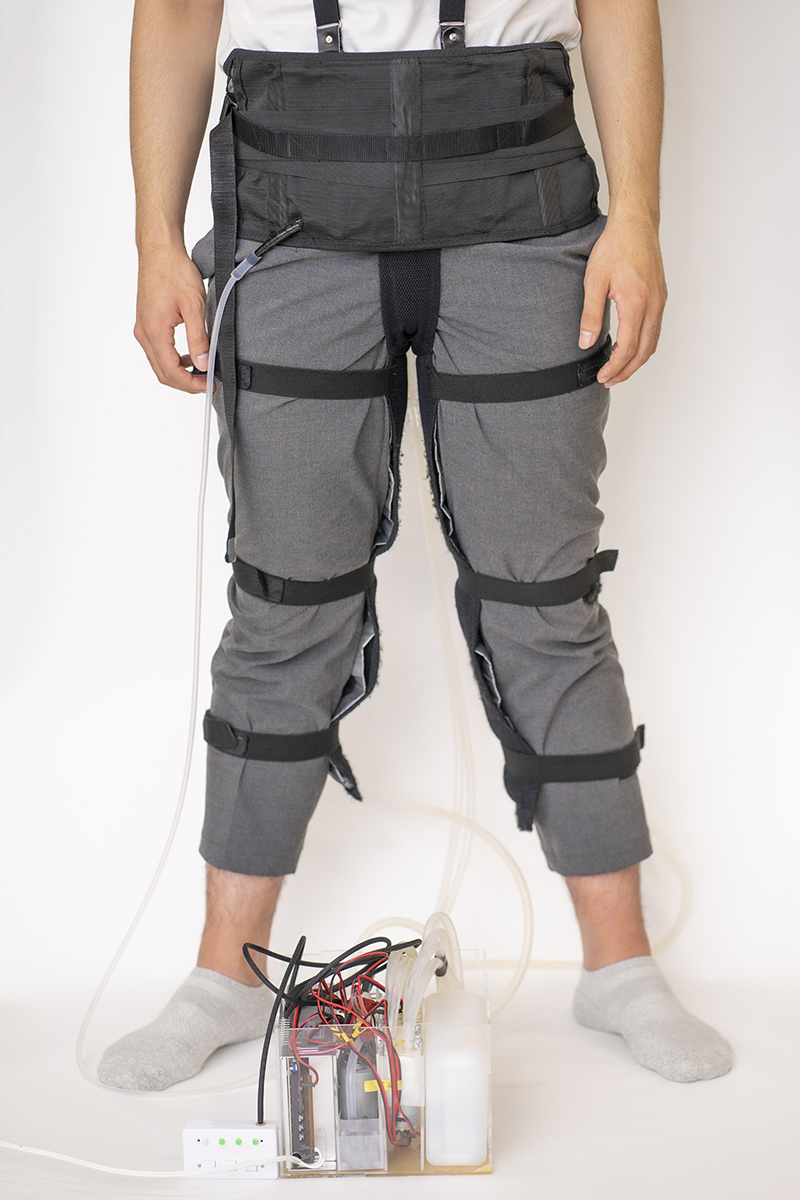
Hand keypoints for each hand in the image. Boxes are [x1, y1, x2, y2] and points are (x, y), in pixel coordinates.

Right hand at [134, 245, 209, 392]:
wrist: (159, 251)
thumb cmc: (174, 271)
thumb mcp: (194, 306)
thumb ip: (198, 338)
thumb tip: (203, 363)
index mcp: (154, 331)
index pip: (171, 372)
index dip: (191, 384)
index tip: (209, 385)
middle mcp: (144, 333)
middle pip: (163, 373)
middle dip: (186, 383)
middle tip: (207, 383)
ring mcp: (142, 329)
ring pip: (159, 364)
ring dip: (180, 372)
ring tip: (202, 371)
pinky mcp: (145, 324)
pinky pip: (157, 351)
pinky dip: (173, 360)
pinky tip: (189, 355)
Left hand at [578, 215, 667, 386]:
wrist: (635, 224)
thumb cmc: (615, 248)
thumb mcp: (594, 282)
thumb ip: (590, 315)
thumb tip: (585, 342)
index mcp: (636, 304)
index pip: (627, 348)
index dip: (615, 367)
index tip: (602, 377)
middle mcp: (653, 306)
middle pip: (643, 352)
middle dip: (627, 371)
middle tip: (609, 381)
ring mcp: (660, 301)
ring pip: (652, 343)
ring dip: (636, 361)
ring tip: (619, 370)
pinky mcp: (661, 296)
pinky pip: (655, 330)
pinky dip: (644, 345)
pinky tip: (630, 348)